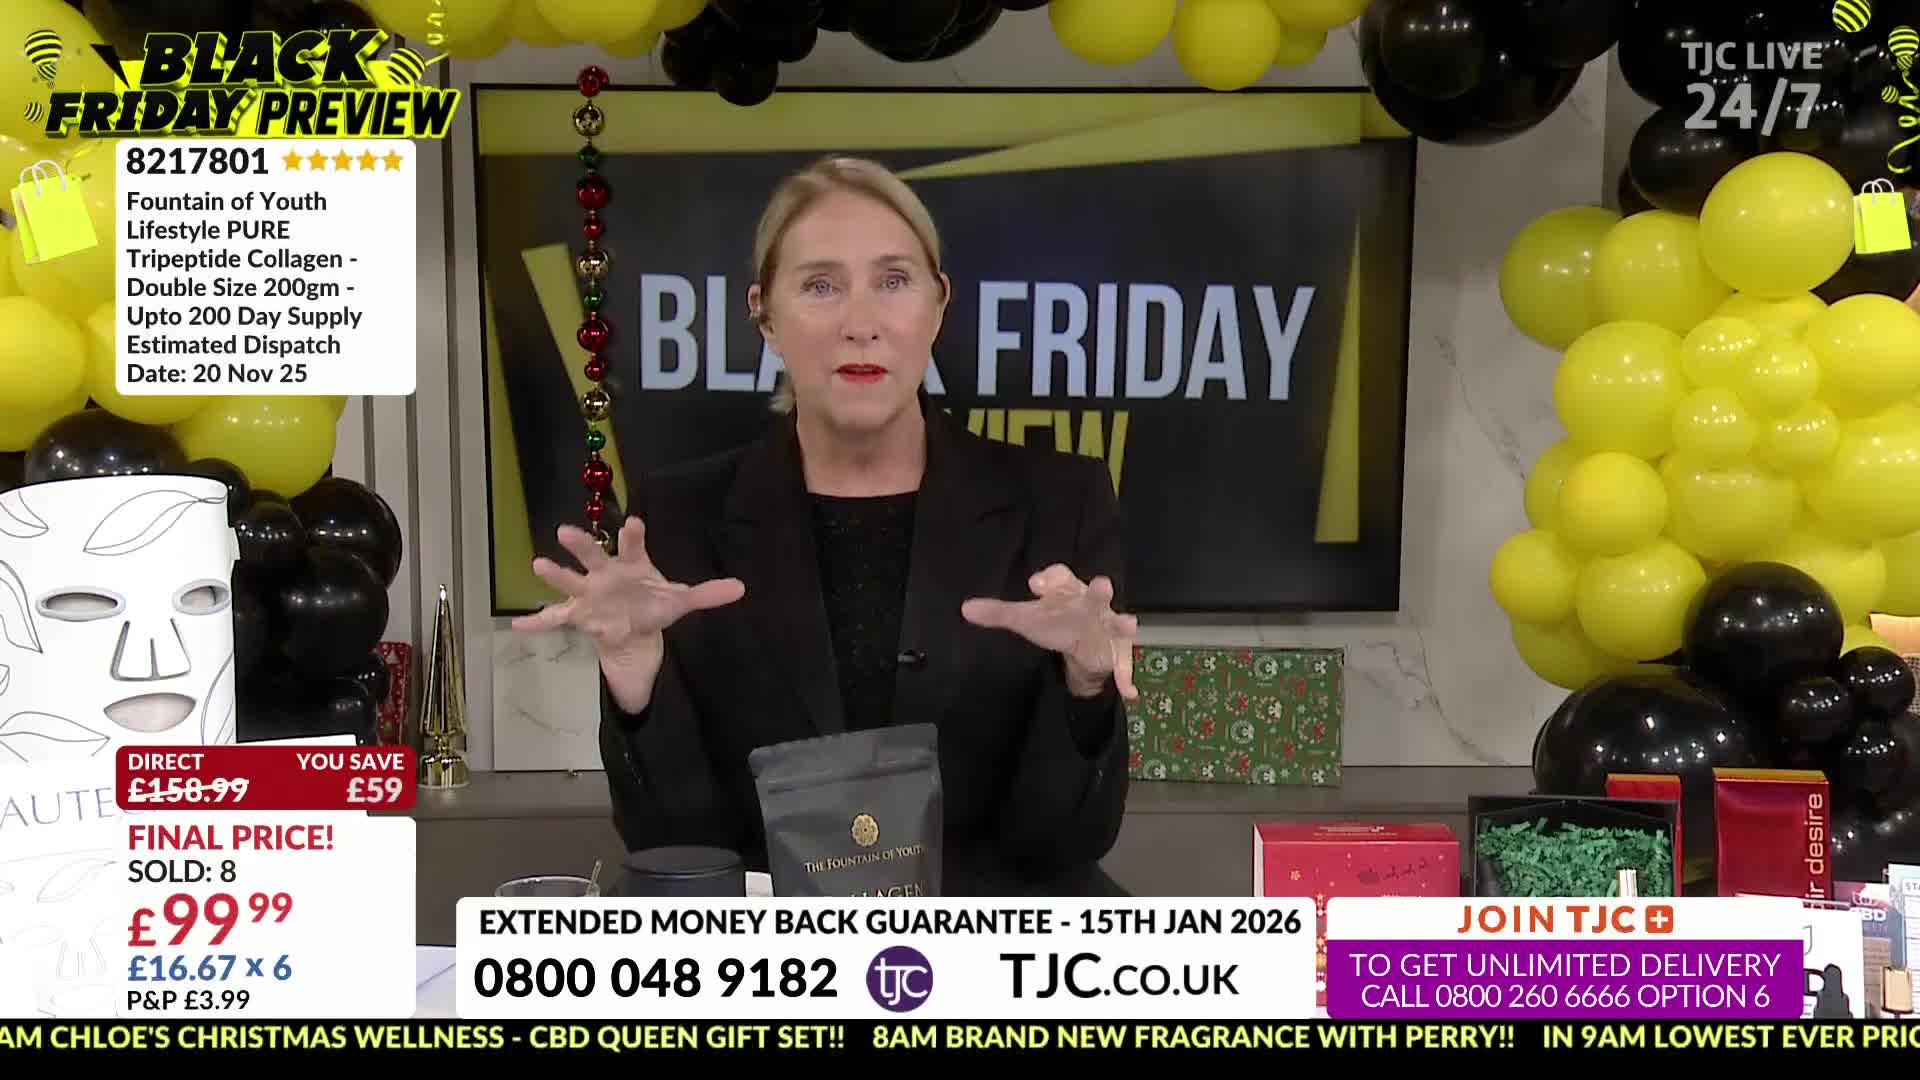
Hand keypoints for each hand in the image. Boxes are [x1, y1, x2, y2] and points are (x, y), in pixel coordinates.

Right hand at [511, 517, 744, 655]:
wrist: (634, 626)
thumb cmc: (653, 603)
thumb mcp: (680, 601)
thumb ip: (707, 594)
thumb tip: (742, 588)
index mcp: (632, 564)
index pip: (633, 545)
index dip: (634, 535)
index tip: (634, 523)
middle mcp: (606, 573)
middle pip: (593, 555)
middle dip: (581, 544)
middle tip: (564, 531)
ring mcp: (589, 593)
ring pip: (570, 581)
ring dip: (555, 574)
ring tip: (538, 563)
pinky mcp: (578, 614)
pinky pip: (555, 618)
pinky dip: (537, 622)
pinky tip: (518, 625)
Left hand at [961, 564, 1137, 700]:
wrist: (1084, 640)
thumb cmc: (1056, 620)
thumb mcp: (1027, 617)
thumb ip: (999, 613)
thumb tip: (965, 609)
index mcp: (1067, 592)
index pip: (1060, 577)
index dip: (1049, 578)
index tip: (1034, 583)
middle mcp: (1091, 605)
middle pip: (1094, 594)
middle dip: (1099, 590)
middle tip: (1102, 584)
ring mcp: (1107, 628)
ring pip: (1117, 623)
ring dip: (1123, 623)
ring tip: (1129, 623)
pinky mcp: (1117, 652)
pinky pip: (1123, 666)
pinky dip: (1126, 678)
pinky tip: (1128, 692)